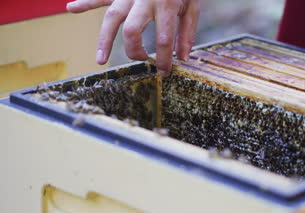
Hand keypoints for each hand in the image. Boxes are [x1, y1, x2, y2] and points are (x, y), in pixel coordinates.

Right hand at [67, 0, 199, 76]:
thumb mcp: (192, 6)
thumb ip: (187, 32)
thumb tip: (183, 58)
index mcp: (167, 4)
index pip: (164, 39)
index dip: (164, 59)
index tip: (164, 72)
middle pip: (132, 30)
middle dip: (135, 51)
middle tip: (142, 61)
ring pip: (111, 17)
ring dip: (104, 40)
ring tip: (99, 60)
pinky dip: (85, 2)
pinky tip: (72, 8)